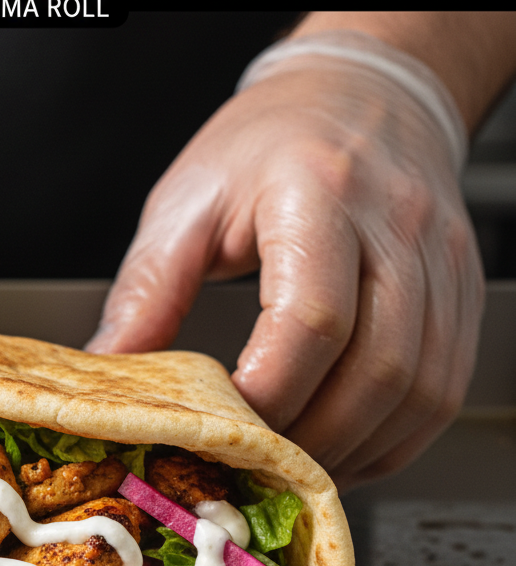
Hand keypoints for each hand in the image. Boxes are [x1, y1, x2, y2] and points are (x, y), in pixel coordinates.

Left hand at [86, 54, 484, 490]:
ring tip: (296, 470)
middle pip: (377, 368)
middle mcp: (395, 228)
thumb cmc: (267, 145)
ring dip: (357, 449)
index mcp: (317, 195)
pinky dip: (394, 439)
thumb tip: (108, 370)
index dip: (268, 394)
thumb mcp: (187, 203)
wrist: (358, 96)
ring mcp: (440, 263)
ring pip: (420, 390)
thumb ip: (148, 290)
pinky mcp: (458, 293)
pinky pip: (442, 390)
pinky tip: (346, 449)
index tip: (224, 429)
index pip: (311, 318)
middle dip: (312, 438)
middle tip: (257, 467)